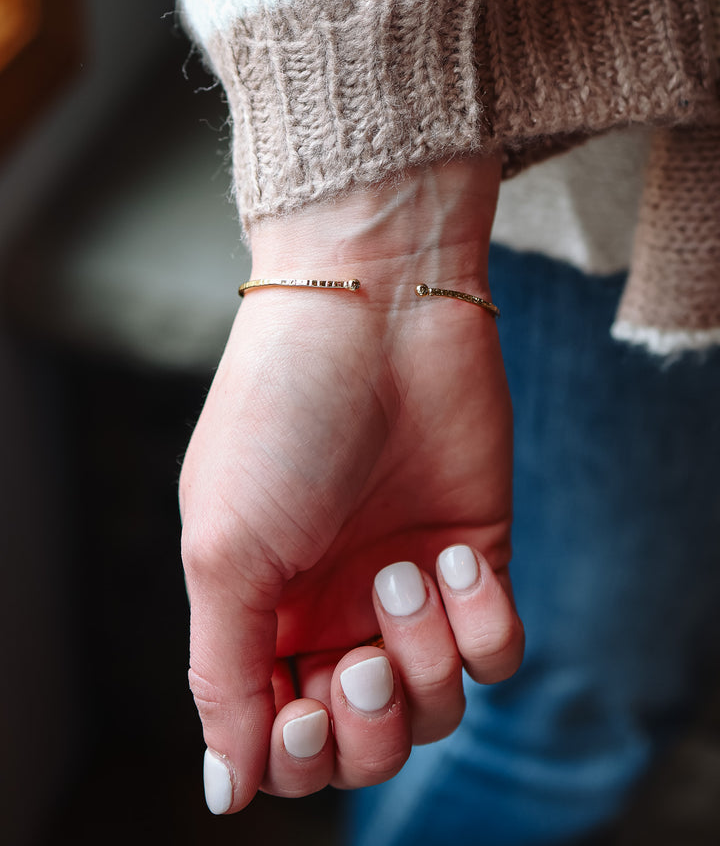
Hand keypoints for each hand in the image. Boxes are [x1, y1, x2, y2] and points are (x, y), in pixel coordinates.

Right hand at [179, 158, 523, 811]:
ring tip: (406, 576)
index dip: (299, 755)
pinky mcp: (474, 558)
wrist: (374, 310)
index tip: (306, 709)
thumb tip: (224, 792)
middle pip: (365, 743)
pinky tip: (456, 557)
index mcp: (259, 615)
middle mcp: (332, 612)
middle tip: (364, 663)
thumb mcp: (224, 551)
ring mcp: (406, 588)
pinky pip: (496, 653)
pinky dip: (482, 625)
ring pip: (434, 709)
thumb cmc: (280, 420)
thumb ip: (222, 679)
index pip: (282, 743)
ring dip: (426, 661)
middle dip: (370, 728)